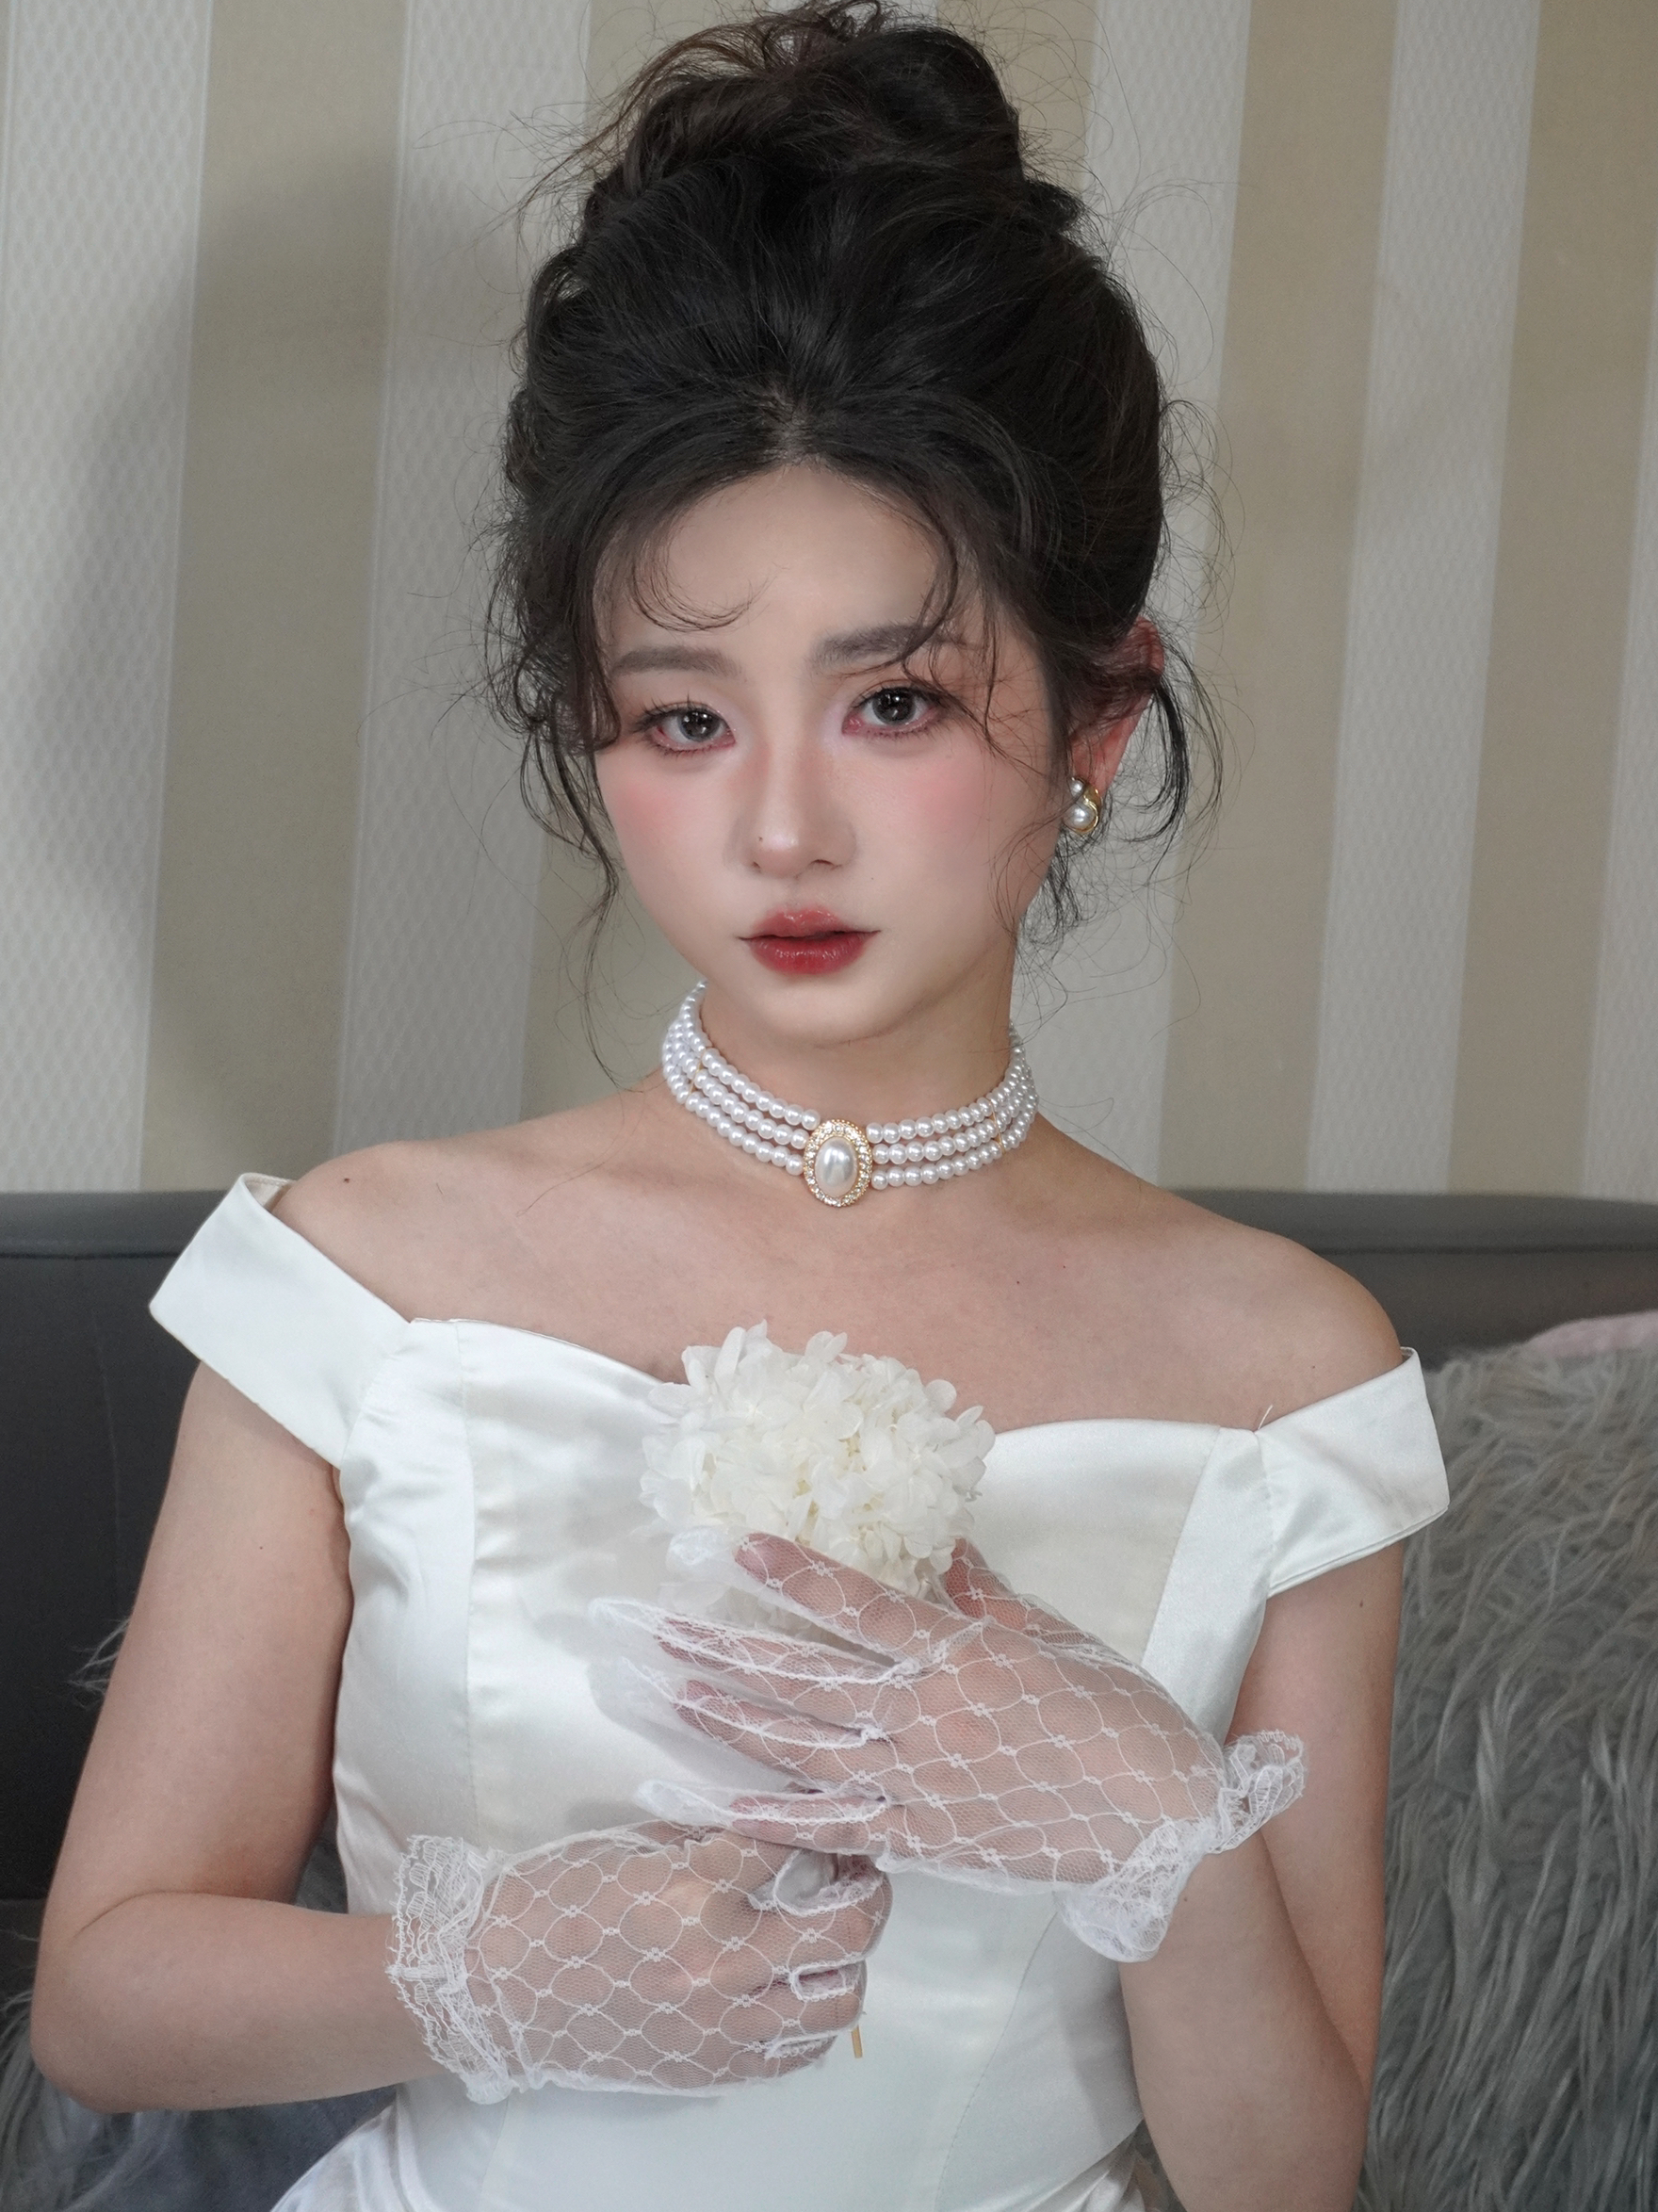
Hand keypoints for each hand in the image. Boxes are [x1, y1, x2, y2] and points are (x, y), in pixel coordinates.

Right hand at [388, 1821, 889, 2100]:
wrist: (496, 1986)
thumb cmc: (555, 1902)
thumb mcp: (636, 1846)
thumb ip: (710, 1841)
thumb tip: (775, 1826)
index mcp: (696, 1890)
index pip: (793, 1842)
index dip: (819, 1821)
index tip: (829, 1815)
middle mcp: (720, 1961)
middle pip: (844, 1926)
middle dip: (868, 1889)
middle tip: (861, 1870)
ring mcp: (722, 2024)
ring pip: (839, 1998)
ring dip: (849, 1960)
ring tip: (835, 1934)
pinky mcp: (713, 2069)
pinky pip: (798, 2052)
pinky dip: (812, 2017)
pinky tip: (799, 1987)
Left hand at [600, 1537, 1302, 1960]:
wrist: (1159, 1823)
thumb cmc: (1119, 1718)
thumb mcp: (1057, 1639)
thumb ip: (990, 1597)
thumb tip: (945, 1545)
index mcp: (960, 1653)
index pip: (858, 1606)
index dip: (793, 1573)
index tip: (731, 1544)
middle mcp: (924, 1714)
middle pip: (802, 1676)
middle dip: (719, 1648)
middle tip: (649, 1625)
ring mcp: (914, 1781)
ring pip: (797, 1745)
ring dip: (721, 1717)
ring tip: (657, 1690)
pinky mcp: (916, 1838)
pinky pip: (826, 1827)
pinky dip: (761, 1817)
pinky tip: (704, 1802)